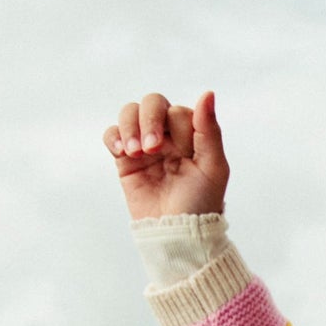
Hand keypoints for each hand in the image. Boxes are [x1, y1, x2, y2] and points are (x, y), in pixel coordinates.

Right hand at [104, 91, 229, 220]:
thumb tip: (207, 93)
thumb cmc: (201, 202)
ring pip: (130, 113)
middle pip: (152, 103)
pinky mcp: (125, 160)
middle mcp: (169, 135)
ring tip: (135, 153)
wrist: (176, 233)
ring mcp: (145, 145)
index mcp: (192, 135)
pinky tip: (122, 152)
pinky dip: (114, 137)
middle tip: (152, 149)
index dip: (176, 127)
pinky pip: (113, 134)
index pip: (178, 111)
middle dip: (150, 120)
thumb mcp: (212, 167)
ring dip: (130, 127)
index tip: (181, 153)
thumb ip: (209, 130)